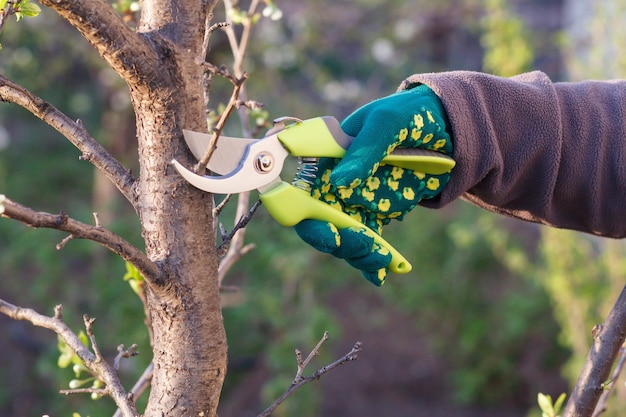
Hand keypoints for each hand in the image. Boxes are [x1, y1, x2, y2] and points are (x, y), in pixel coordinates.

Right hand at [295, 85, 452, 284]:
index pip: (302, 193)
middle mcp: (334, 184)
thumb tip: (339, 183)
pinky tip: (383, 274)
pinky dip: (374, 262)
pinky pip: (369, 242)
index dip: (306, 217)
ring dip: (359, 254)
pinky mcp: (376, 214)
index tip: (330, 232)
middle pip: (320, 223)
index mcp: (326, 158)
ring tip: (382, 260)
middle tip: (364, 245)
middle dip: (338, 241)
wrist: (446, 127)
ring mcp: (355, 201)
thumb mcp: (388, 122)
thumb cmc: (409, 115)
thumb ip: (364, 150)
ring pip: (345, 237)